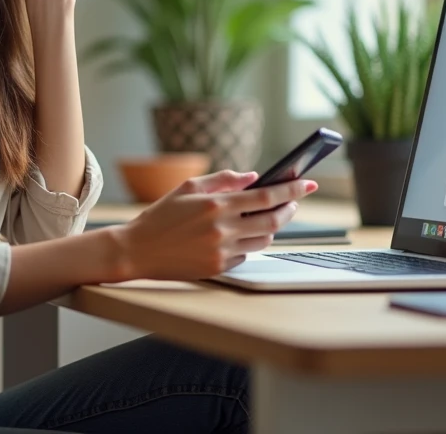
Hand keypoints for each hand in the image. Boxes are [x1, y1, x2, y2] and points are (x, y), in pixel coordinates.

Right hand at [114, 171, 318, 281]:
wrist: (137, 250)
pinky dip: (249, 244)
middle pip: (272, 221)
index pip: (266, 197)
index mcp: (216, 205)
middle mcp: (222, 229)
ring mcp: (222, 251)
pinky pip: (246, 255)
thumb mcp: (188, 187)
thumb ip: (223, 180)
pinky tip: (241, 236)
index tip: (308, 183)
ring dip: (271, 228)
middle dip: (288, 210)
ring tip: (267, 218)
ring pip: (263, 241)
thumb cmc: (161, 216)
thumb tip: (254, 177)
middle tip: (293, 203)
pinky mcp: (218, 267)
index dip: (292, 190)